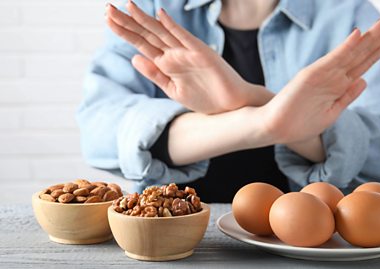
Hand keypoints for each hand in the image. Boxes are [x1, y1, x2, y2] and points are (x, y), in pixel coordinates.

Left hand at [105, 1, 271, 113]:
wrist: (231, 107)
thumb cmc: (206, 99)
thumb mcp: (173, 90)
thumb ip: (155, 74)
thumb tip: (134, 58)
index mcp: (167, 63)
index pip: (141, 43)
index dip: (125, 32)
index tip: (107, 20)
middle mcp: (175, 53)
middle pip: (147, 34)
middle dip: (128, 22)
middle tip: (108, 8)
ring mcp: (188, 52)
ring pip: (162, 32)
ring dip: (145, 20)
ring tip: (127, 6)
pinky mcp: (202, 54)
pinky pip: (185, 38)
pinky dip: (173, 27)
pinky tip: (160, 15)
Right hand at [262, 16, 379, 143]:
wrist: (275, 129)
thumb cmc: (300, 123)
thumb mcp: (332, 113)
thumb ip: (347, 96)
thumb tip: (364, 80)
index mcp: (339, 84)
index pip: (365, 62)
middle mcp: (333, 76)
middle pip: (362, 54)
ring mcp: (323, 74)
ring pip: (351, 54)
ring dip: (369, 38)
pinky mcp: (311, 75)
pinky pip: (332, 60)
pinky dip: (345, 48)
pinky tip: (358, 34)